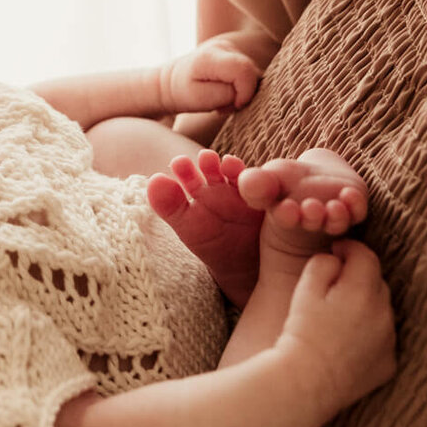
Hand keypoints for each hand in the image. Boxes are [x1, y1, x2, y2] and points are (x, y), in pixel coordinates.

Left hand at [147, 150, 262, 308]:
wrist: (247, 268)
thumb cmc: (213, 244)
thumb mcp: (188, 227)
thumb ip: (169, 205)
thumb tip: (154, 179)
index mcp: (203, 187)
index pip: (192, 173)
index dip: (186, 168)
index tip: (179, 164)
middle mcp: (227, 184)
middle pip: (218, 168)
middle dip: (212, 163)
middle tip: (206, 159)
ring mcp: (251, 191)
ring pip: (245, 177)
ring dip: (239, 171)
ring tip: (232, 167)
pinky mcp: (273, 203)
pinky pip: (271, 194)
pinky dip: (269, 190)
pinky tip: (261, 192)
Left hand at [163, 41, 259, 116]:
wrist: (173, 80)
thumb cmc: (183, 92)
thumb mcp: (199, 99)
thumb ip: (225, 94)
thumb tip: (244, 92)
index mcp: (211, 57)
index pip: (243, 70)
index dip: (245, 91)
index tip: (234, 105)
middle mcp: (224, 47)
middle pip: (251, 73)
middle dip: (243, 94)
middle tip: (224, 105)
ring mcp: (231, 48)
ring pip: (253, 74)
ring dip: (242, 92)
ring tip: (223, 98)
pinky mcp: (237, 55)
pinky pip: (250, 74)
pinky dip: (242, 87)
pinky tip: (227, 92)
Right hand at [237, 148, 367, 238]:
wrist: (315, 179)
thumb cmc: (285, 182)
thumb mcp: (266, 179)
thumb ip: (254, 182)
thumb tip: (244, 176)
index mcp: (285, 215)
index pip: (284, 217)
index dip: (285, 214)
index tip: (286, 208)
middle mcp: (311, 221)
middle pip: (312, 221)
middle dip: (311, 216)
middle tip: (311, 208)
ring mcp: (333, 217)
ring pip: (336, 221)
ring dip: (335, 216)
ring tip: (334, 207)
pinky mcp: (354, 210)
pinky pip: (358, 212)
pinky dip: (356, 205)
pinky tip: (351, 195)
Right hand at [279, 240, 396, 409]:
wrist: (305, 382)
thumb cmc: (300, 333)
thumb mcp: (305, 289)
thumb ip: (323, 263)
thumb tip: (338, 259)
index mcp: (363, 290)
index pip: (366, 256)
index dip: (350, 248)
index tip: (336, 251)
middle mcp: (384, 313)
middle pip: (376, 282)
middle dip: (358, 278)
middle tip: (334, 287)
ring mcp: (389, 340)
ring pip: (382, 311)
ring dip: (366, 307)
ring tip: (339, 317)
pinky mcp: (388, 364)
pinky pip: (383, 340)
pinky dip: (370, 335)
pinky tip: (348, 342)